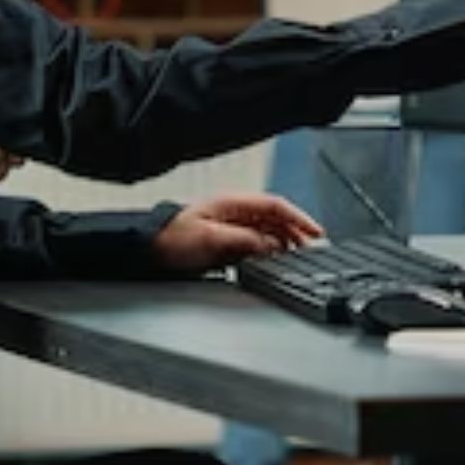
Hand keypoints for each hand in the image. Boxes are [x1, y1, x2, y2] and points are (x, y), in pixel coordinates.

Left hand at [153, 194, 325, 272]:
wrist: (149, 251)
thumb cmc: (172, 239)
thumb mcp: (210, 239)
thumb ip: (244, 240)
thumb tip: (271, 244)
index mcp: (233, 203)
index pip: (275, 206)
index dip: (298, 217)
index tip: (315, 232)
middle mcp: (236, 213)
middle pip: (276, 219)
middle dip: (296, 232)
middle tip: (311, 249)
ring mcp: (233, 228)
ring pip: (269, 232)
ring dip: (285, 243)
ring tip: (297, 256)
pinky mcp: (228, 243)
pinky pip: (257, 244)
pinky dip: (270, 251)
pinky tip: (275, 260)